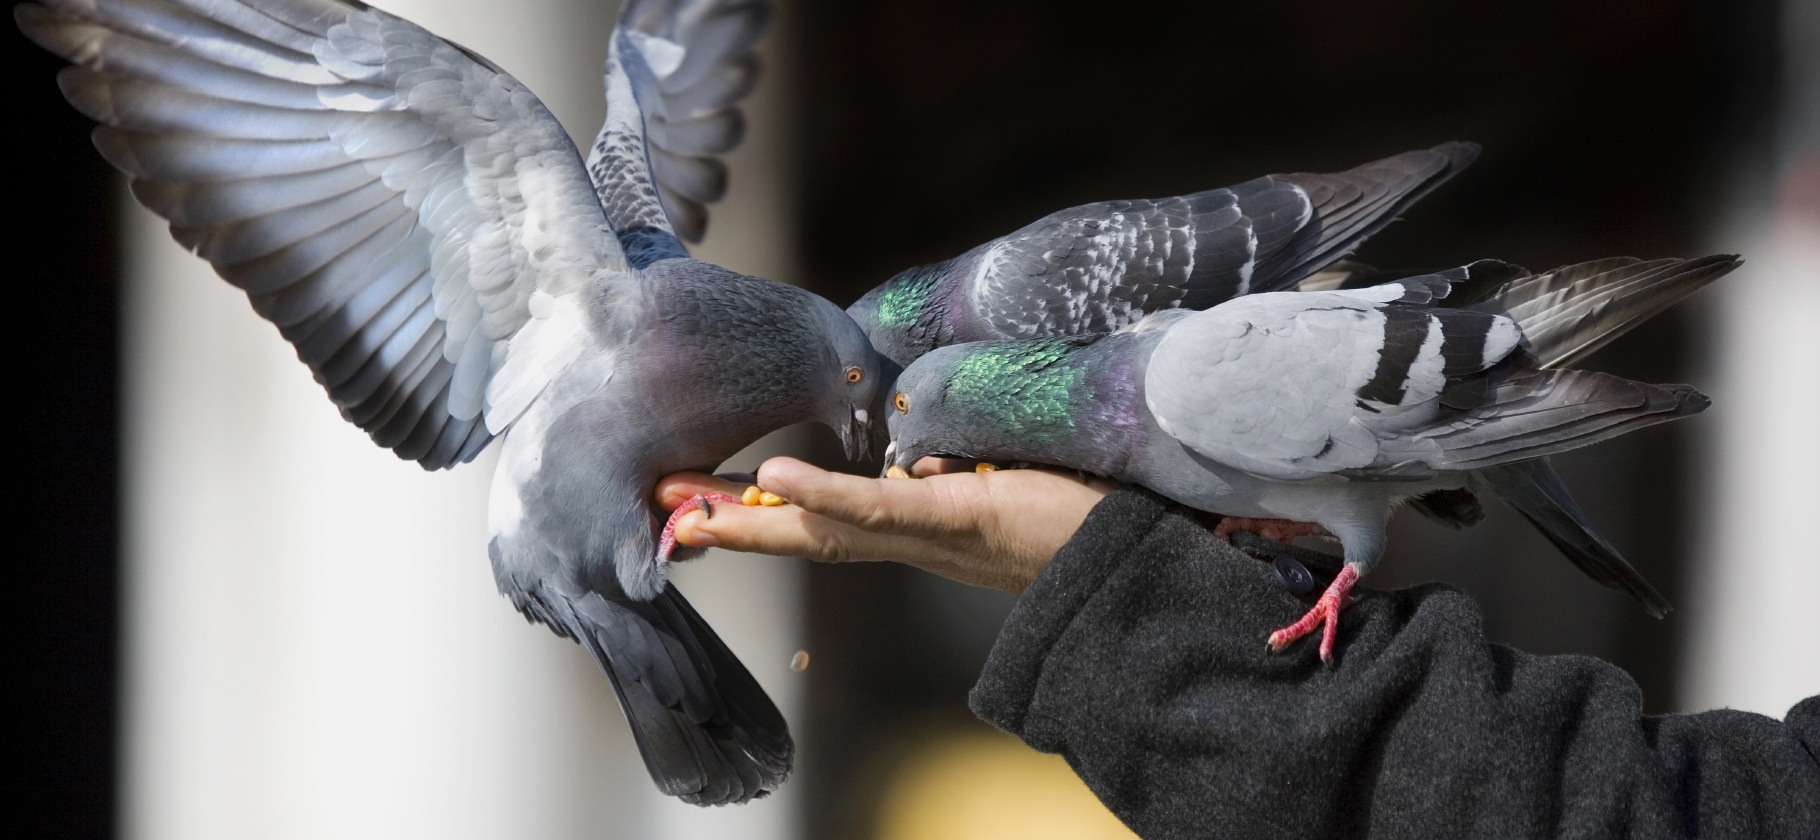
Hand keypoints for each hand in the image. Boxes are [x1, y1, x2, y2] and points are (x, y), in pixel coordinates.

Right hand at [654, 457, 1111, 593]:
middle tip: (666, 514)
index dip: (766, 511)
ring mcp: (933, 532)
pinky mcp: (959, 519)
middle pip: (810, 533)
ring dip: (757, 521)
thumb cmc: (1084, 504)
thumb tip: (916, 448)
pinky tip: (774, 481)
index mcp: (923, 527)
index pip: (830, 519)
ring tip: (694, 511)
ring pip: (828, 530)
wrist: (1143, 554)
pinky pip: (880, 510)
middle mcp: (917, 538)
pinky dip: (823, 497)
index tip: (703, 501)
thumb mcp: (1003, 467)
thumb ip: (954, 460)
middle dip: (736, 525)